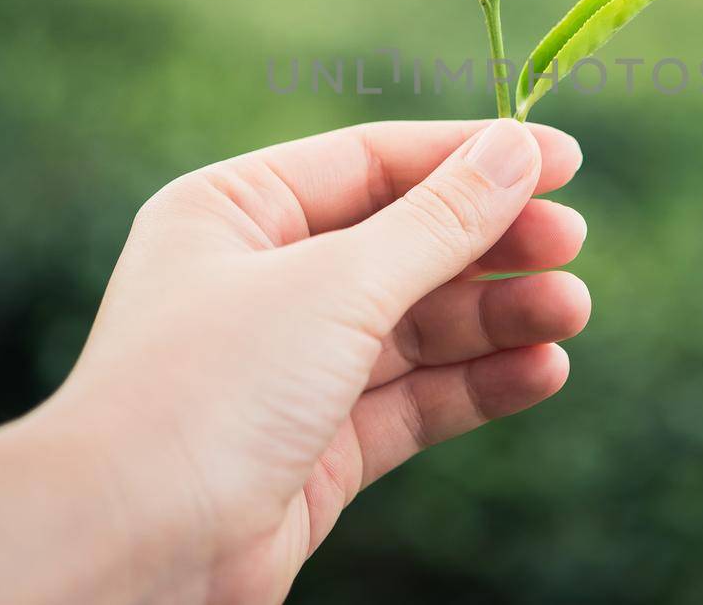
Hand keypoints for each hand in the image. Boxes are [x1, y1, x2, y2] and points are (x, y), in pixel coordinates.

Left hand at [40, 118, 589, 602]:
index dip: (470, 157)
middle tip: (571, 244)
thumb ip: (436, 222)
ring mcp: (290, 366)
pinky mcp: (317, 445)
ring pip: (416, 326)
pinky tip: (542, 369)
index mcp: (236, 211)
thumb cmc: (209, 391)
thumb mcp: (336, 285)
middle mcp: (262, 280)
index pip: (374, 162)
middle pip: (403, 243)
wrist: (130, 551)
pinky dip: (477, 383)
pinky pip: (412, 399)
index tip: (564, 160)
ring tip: (572, 311)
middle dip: (490, 243)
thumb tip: (514, 150)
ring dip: (496, 317)